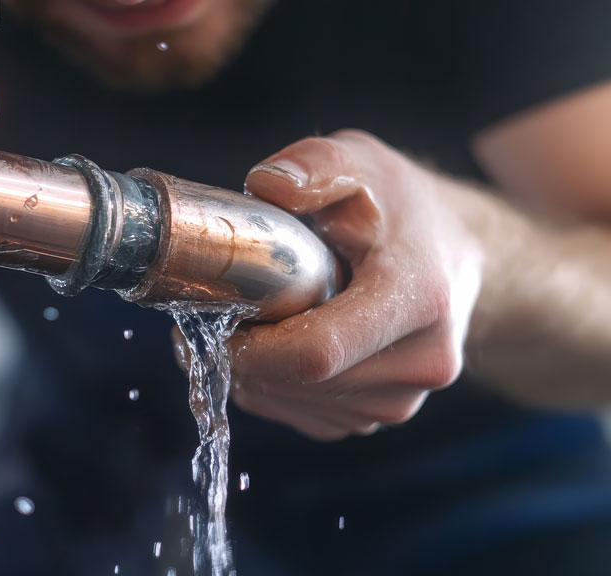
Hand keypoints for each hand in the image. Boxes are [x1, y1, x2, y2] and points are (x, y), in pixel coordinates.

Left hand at [227, 130, 483, 439]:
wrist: (453, 253)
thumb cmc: (399, 207)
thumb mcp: (361, 164)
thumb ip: (315, 165)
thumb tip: (266, 185)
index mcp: (417, 299)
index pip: (318, 352)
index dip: (252, 347)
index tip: (217, 320)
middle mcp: (422, 361)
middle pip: (303, 383)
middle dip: (246, 357)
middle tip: (214, 318)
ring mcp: (406, 397)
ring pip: (302, 405)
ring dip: (256, 377)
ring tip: (242, 327)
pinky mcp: (384, 413)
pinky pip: (310, 416)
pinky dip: (276, 390)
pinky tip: (271, 349)